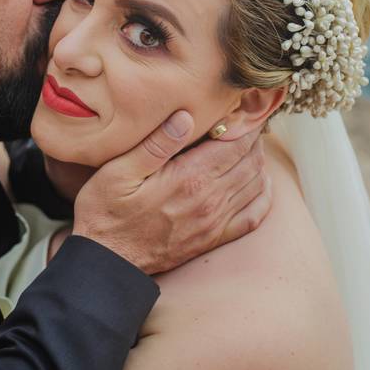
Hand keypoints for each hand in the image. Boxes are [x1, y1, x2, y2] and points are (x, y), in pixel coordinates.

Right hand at [72, 110, 269, 274]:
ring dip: (258, 160)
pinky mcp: (213, 238)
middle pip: (250, 160)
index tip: (244, 106)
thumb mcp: (119, 172)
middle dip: (253, 137)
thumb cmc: (106, 212)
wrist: (107, 263)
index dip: (245, 122)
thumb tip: (186, 115)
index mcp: (189, 178)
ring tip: (250, 142)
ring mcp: (215, 221)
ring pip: (255, 184)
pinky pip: (254, 215)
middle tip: (248, 119)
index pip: (235, 143)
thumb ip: (156, 144)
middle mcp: (209, 200)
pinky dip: (263, 195)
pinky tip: (260, 181)